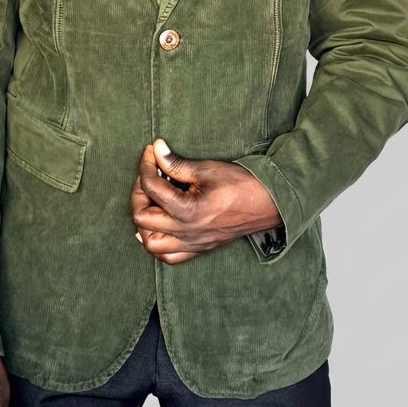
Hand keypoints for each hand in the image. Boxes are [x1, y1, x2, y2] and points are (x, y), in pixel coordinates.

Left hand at [131, 139, 282, 263]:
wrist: (269, 202)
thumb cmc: (240, 183)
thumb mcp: (206, 168)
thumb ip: (176, 163)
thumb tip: (156, 149)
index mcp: (187, 210)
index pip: (151, 187)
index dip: (147, 165)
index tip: (152, 152)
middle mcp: (186, 232)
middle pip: (142, 218)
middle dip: (139, 193)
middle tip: (148, 175)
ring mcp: (192, 244)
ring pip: (151, 244)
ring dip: (144, 223)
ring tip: (151, 202)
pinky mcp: (200, 248)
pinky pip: (169, 257)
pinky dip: (157, 244)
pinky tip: (158, 227)